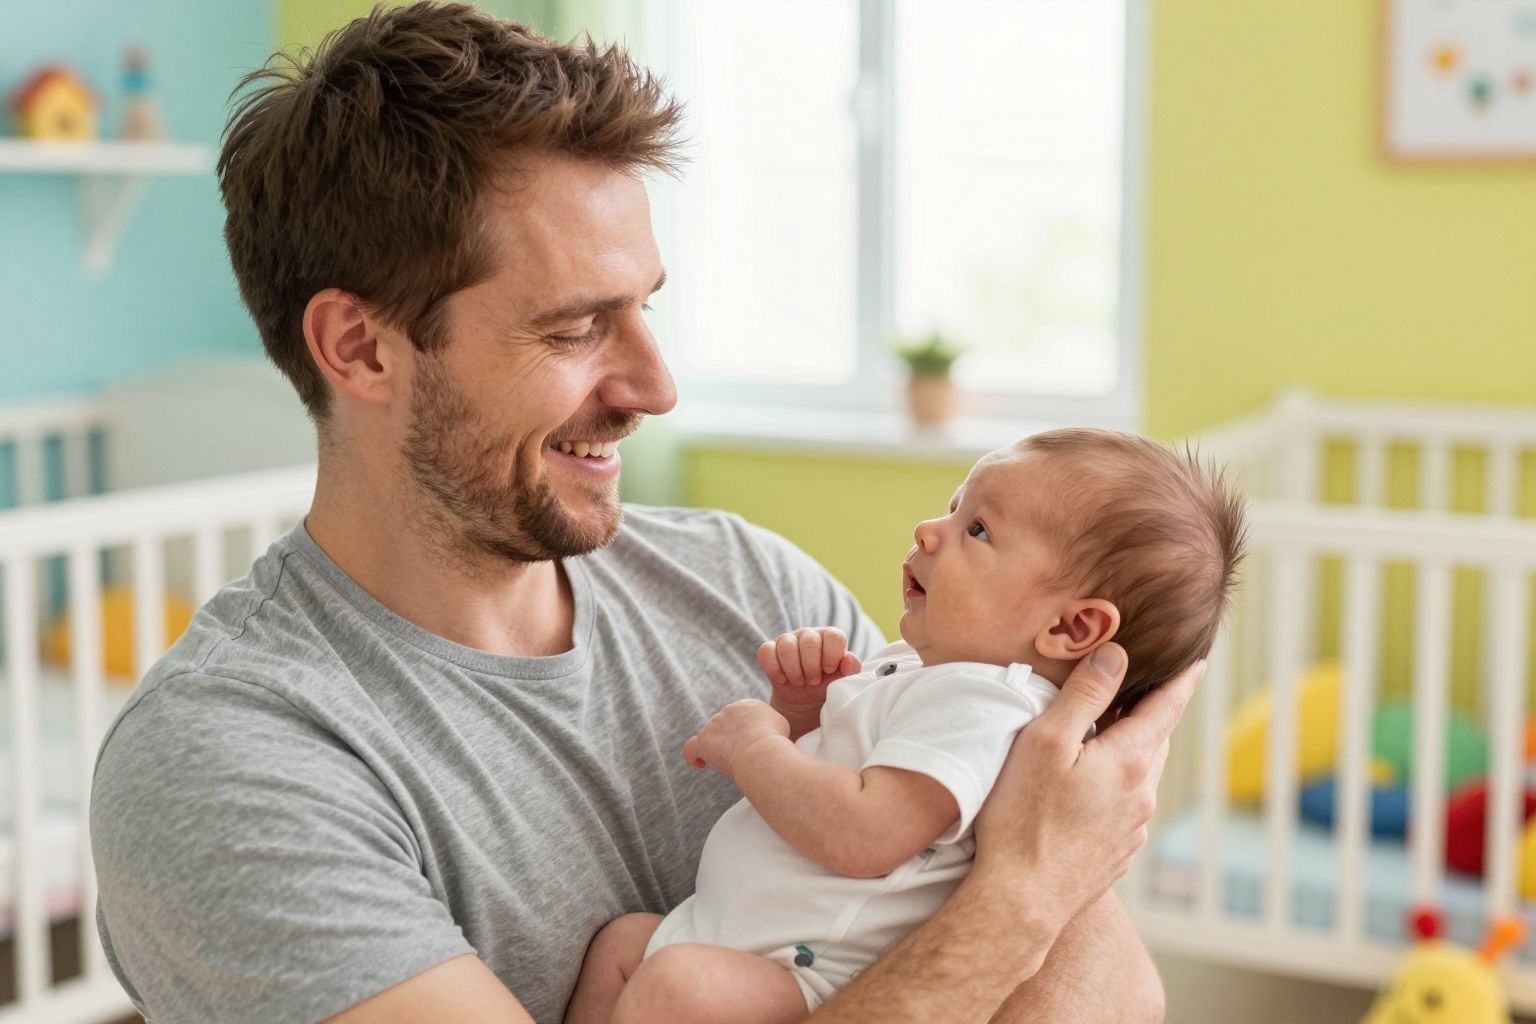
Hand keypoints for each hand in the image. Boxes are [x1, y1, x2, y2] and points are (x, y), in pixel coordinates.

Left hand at [682, 699, 790, 780]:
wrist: (761, 749)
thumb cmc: (776, 742)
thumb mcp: (782, 726)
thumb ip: (771, 725)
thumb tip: (769, 731)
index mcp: (748, 705)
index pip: (741, 717)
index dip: (744, 732)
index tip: (751, 745)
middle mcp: (728, 711)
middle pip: (723, 725)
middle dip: (730, 740)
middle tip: (742, 757)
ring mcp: (713, 725)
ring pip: (708, 736)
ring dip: (715, 748)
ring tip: (727, 763)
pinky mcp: (703, 741)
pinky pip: (690, 748)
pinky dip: (694, 756)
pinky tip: (701, 764)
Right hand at [758, 627, 862, 717]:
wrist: (805, 700)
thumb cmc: (827, 686)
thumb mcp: (842, 680)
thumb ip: (851, 669)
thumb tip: (848, 659)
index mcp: (830, 637)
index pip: (834, 636)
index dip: (831, 656)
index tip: (828, 671)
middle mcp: (809, 634)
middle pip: (809, 642)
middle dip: (811, 668)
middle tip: (813, 681)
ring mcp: (787, 640)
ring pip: (787, 647)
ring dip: (794, 671)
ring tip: (800, 682)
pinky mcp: (770, 649)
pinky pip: (766, 652)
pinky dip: (775, 669)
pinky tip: (783, 679)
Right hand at [971, 643, 1201, 941]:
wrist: (1021, 900)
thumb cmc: (1023, 816)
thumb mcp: (1046, 741)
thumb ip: (1085, 695)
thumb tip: (1116, 655)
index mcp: (1130, 760)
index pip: (1166, 708)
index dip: (1181, 682)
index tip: (1197, 663)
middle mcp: (1142, 795)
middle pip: (1156, 741)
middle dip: (1151, 714)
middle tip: (1138, 691)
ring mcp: (1132, 830)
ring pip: (1141, 776)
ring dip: (1130, 752)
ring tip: (1105, 738)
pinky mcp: (1115, 854)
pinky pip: (1125, 809)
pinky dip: (1115, 788)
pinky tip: (1085, 792)